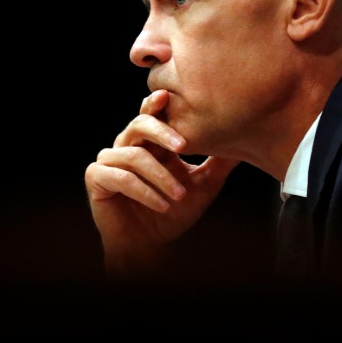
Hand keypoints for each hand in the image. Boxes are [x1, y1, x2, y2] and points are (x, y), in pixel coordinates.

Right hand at [85, 90, 238, 278]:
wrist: (149, 246)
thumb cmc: (173, 214)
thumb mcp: (203, 186)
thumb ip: (219, 164)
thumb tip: (245, 142)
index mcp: (150, 143)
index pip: (152, 115)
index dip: (156, 104)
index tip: (169, 96)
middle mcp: (128, 146)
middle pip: (138, 125)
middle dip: (161, 132)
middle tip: (182, 146)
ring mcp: (109, 160)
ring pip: (134, 155)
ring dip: (159, 176)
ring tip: (178, 195)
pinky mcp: (96, 178)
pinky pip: (120, 177)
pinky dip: (144, 191)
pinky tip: (161, 205)